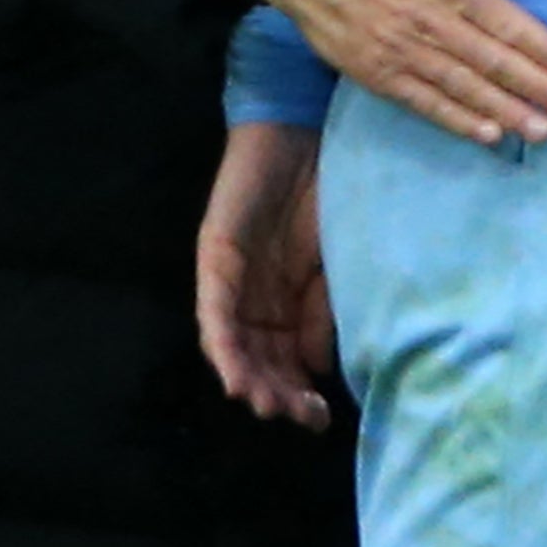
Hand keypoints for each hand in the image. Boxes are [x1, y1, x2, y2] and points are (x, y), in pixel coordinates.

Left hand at [197, 122, 335, 431]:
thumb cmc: (328, 189)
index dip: (300, 392)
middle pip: (255, 359)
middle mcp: (251, 296)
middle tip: (298, 418)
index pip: (285, 360)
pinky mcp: (214, 257)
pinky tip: (234, 378)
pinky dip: (223, 347)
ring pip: (230, 345)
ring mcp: (230, 278)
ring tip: (268, 407)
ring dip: (247, 380)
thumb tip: (317, 371)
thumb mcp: (334, 263)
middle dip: (276, 394)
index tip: (322, 418)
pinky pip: (213, 312)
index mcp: (283, 299)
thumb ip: (322, 313)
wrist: (307, 128)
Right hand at [247, 0, 546, 146]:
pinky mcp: (376, 73)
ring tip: (541, 132)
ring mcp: (400, 51)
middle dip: (539, 89)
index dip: (545, 50)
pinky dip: (457, 120)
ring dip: (506, 111)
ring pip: (463, 87)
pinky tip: (487, 135)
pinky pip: (424, 102)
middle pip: (492, 61)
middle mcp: (427, 20)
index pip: (506, 22)